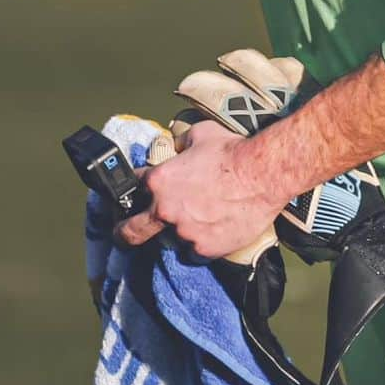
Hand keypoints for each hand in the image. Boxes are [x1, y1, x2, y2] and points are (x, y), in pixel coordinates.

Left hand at [116, 120, 288, 259]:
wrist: (262, 174)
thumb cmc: (232, 151)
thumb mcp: (200, 134)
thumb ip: (181, 144)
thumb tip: (178, 147)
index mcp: (160, 180)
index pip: (134, 183)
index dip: (137, 183)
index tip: (139, 188)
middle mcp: (165, 209)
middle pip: (132, 230)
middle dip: (123, 232)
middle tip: (123, 233)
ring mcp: (184, 233)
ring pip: (173, 239)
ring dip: (180, 230)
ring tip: (200, 219)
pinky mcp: (204, 249)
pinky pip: (196, 250)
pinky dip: (202, 242)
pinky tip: (215, 229)